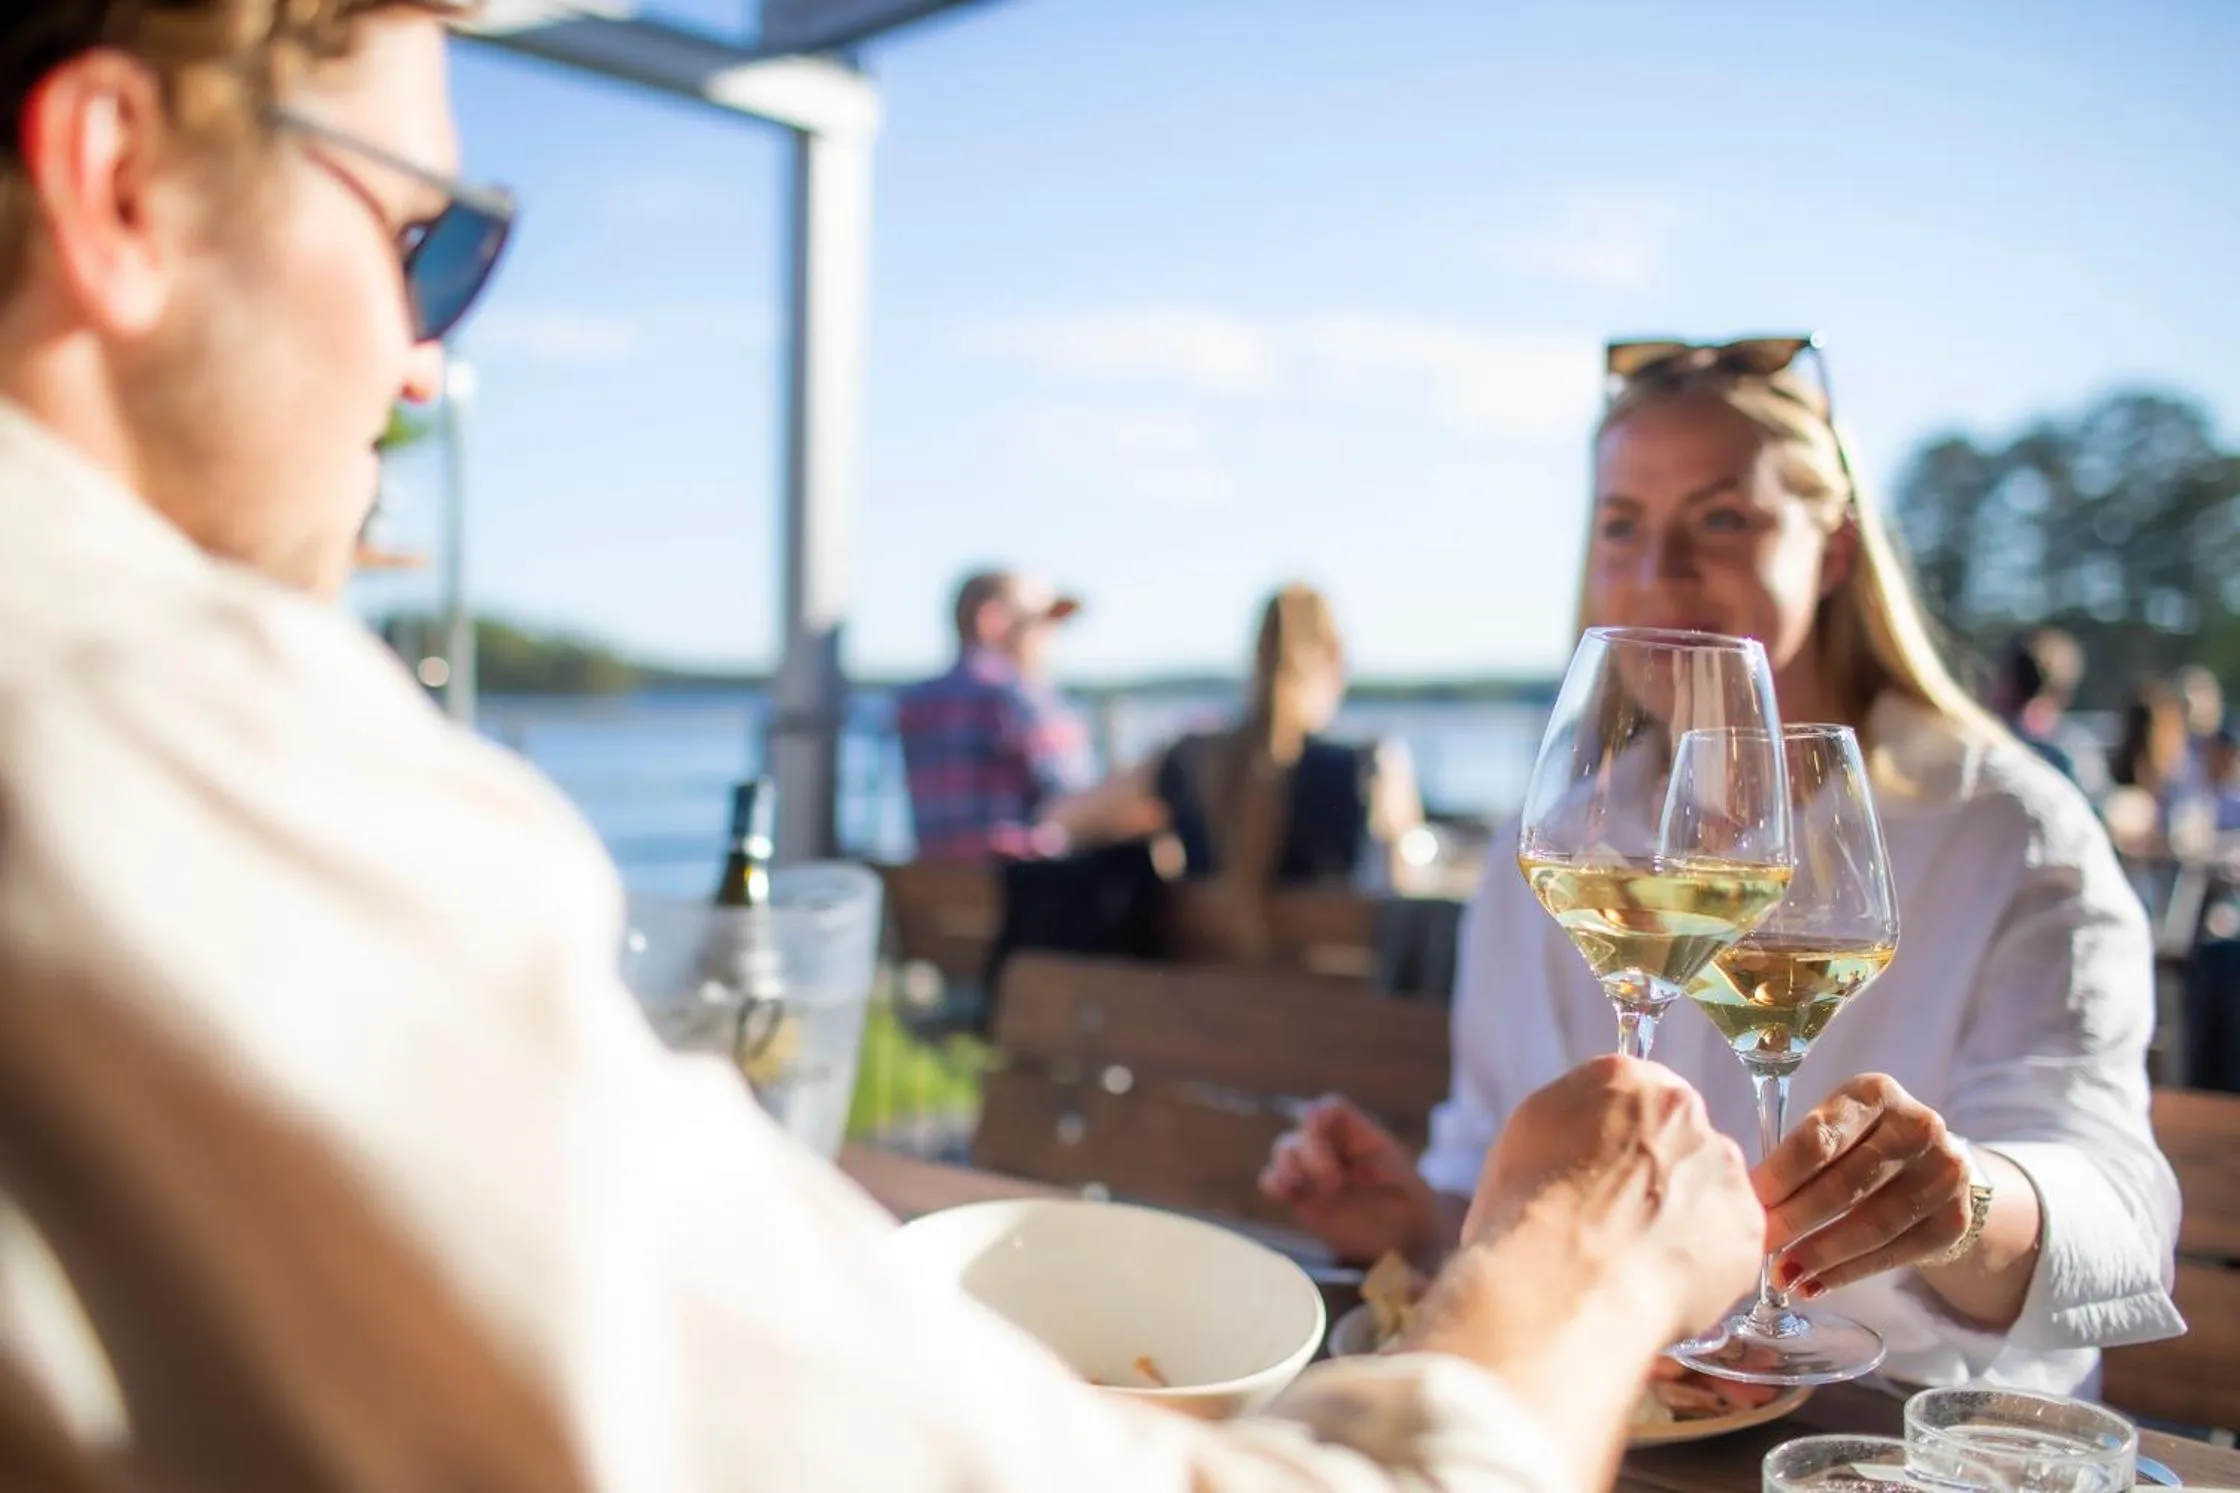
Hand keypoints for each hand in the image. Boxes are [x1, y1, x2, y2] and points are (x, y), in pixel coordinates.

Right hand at [1258, 1095, 1437, 1264]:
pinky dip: (1274, 1182)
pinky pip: (1273, 1180)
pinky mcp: (1300, 1195)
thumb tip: (1404, 1183)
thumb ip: (1398, 1179)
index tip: (1318, 1132)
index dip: (1318, 1116)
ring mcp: (1313, 1171)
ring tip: (1299, 1187)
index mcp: (1359, 1136)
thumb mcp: (1413, 1188)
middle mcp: (1332, 1148)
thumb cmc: (1412, 1208)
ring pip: (1284, 1151)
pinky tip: (1286, 1194)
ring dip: (1286, 1165)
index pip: (1331, 1109)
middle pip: (1303, 1131)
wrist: (1403, 1238)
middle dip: (1310, 1152)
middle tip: (1333, 1185)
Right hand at [1400, 1057, 1763, 1492]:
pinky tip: (1662, 1283)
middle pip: (1678, 1141)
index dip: (1614, 1146)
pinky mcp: (1748, 1226)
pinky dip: (1704, 1266)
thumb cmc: (1525, 1217)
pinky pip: (1730, 1245)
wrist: (1562, 1285)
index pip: (1632, 1100)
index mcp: (1622, 1078)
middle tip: (1621, 1224)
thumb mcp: (1525, 1138)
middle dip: (1658, 1178)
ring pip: (1709, 1192)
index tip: (1600, 1178)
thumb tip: (1581, 1144)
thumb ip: (1571, 1125)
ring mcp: (1722, 1167)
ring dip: (1687, 1219)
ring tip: (1639, 1263)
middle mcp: (1682, 1109)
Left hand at [1756, 1073, 1971, 1298]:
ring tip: (1781, 1274)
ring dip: (1821, 1254)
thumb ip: (1797, 1152)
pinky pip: (1895, 1253)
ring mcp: (1944, 1174)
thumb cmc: (1861, 1147)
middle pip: (1846, 1184)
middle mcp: (1918, 1127)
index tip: (1746, 1202)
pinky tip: (1815, 1285)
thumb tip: (1742, 1196)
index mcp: (1875, 1094)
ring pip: (1873, 1224)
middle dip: (1794, 1219)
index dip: (1779, 1176)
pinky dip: (1849, 1273)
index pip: (1820, 1138)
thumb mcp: (1835, 1128)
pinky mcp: (1954, 1220)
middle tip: (1756, 1243)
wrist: (1934, 1169)